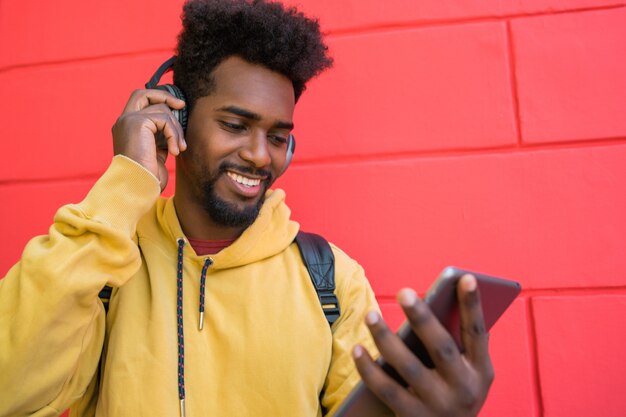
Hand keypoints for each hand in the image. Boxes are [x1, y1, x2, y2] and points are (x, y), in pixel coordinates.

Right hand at [111, 89, 186, 190]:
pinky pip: (164, 120)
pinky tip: (174, 152)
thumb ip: (160, 136)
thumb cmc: (147, 176)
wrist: (137, 186)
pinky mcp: (137, 123)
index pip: (139, 102)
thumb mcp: (155, 151)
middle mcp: (123, 121)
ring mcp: (128, 120)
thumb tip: (176, 125)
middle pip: (143, 94)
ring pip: (162, 110)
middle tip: (181, 105)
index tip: (176, 106)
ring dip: (176, 130)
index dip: (157, 99)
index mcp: (125, 127)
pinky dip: (174, 134)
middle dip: (164, 96)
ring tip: (179, 148)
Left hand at [353, 274, 493, 416]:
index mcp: (480, 370)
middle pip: (441, 348)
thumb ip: (460, 343)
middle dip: (422, 319)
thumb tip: (441, 301)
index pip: (477, 333)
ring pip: (408, 368)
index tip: (463, 277)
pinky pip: (386, 390)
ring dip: (387, 339)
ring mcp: (437, 405)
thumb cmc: (456, 393)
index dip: (472, 305)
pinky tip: (358, 349)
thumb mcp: (471, 373)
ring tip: (371, 316)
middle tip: (403, 292)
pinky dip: (369, 369)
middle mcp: (463, 388)